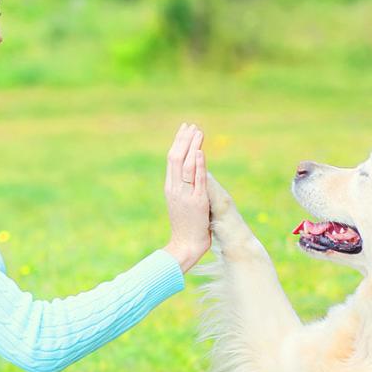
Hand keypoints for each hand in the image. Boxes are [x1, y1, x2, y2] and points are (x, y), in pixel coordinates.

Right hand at [162, 122, 210, 271]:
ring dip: (193, 147)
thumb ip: (183, 188)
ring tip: (199, 132)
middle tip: (193, 126)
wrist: (184, 245)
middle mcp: (175, 188)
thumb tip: (191, 175)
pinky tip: (200, 152)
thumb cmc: (185, 227)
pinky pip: (198, 180)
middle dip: (185, 140)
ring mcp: (185, 194)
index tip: (185, 130)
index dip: (179, 143)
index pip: (172, 160)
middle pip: (176, 158)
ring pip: (186, 165)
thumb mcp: (181, 203)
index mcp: (170, 187)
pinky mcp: (197, 202)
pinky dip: (199, 164)